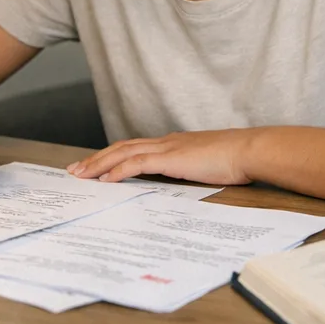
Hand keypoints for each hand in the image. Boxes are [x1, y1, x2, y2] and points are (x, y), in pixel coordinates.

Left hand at [67, 129, 256, 185]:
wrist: (249, 150)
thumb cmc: (236, 160)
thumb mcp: (208, 165)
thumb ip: (193, 170)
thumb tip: (187, 180)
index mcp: (174, 144)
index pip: (135, 147)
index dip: (112, 156)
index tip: (95, 166)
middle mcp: (166, 142)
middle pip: (121, 147)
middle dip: (96, 159)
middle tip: (75, 170)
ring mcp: (168, 148)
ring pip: (123, 153)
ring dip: (99, 164)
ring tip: (81, 175)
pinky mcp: (171, 158)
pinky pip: (137, 163)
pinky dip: (118, 171)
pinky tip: (105, 180)